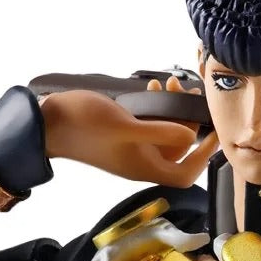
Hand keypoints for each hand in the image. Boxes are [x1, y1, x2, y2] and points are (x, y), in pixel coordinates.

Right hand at [39, 85, 217, 186]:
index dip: (204, 158)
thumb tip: (191, 136)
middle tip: (187, 93)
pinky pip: (149, 125)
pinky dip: (155, 108)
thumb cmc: (83, 125)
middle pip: (179, 151)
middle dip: (187, 122)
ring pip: (164, 134)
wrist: (47, 123)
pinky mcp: (122, 135)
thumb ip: (160, 132)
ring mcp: (131, 148)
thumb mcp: (125, 126)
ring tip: (169, 85)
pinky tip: (153, 88)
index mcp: (145, 166)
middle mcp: (141, 161)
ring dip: (172, 110)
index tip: (213, 132)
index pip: (186, 175)